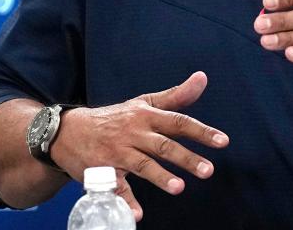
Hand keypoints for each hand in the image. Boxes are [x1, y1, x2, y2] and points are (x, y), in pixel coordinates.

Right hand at [51, 71, 228, 221]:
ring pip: (142, 164)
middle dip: (186, 158)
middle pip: (164, 145)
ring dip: (160, 176)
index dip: (202, 131)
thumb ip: (176, 96)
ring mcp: (117, 153)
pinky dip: (125, 201)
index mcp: (146, 116)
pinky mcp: (102, 171)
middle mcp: (134, 133)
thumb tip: (202, 77)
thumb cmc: (115, 117)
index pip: (178, 122)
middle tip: (208, 170)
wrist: (69, 131)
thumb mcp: (144, 103)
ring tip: (179, 188)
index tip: (223, 141)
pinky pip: (115, 187)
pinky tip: (138, 214)